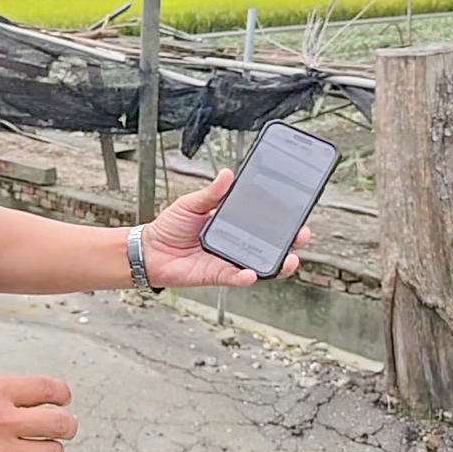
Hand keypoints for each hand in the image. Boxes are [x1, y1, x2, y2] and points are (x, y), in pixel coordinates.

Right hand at [0, 374, 77, 451]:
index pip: (49, 388)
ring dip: (55, 450)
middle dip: (68, 424)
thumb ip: (3, 390)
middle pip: (60, 423)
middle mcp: (1, 421)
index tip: (63, 398)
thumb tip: (35, 396)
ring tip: (47, 448)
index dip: (63, 393)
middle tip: (66, 425)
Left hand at [142, 169, 311, 288]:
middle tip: (302, 234)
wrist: (149, 250)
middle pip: (269, 244)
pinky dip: (246, 276)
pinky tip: (252, 272)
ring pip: (260, 264)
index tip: (296, 209)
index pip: (261, 220)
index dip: (280, 217)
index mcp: (230, 223)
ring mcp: (228, 260)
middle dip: (290, 241)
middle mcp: (234, 243)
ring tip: (290, 258)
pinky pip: (236, 277)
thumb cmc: (170, 227)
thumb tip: (228, 174)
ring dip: (277, 263)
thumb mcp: (191, 204)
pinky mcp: (218, 275)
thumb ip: (211, 193)